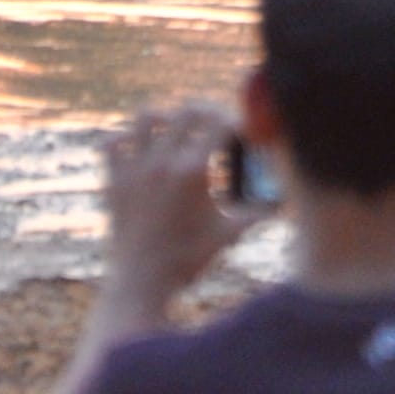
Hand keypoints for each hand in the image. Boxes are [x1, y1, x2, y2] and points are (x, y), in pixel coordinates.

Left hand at [95, 99, 254, 314]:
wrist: (141, 283)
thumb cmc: (188, 260)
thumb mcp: (228, 233)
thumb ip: (257, 212)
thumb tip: (282, 201)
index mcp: (193, 170)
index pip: (220, 123)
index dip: (237, 122)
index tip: (242, 132)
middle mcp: (162, 162)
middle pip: (187, 111)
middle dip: (207, 111)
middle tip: (216, 124)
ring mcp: (135, 169)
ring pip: (145, 117)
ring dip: (164, 116)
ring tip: (175, 128)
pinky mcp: (114, 182)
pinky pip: (112, 144)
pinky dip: (124, 139)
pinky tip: (138, 147)